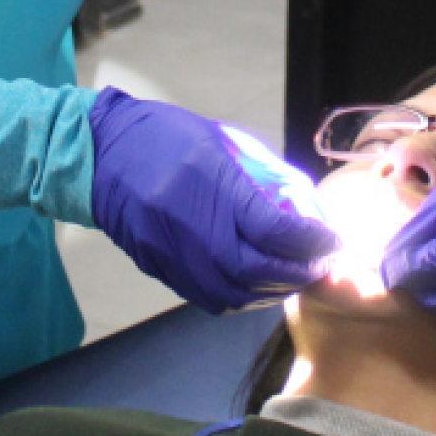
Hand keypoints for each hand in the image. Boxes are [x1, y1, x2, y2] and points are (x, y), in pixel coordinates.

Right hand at [89, 88, 338, 312]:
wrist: (104, 154)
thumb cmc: (168, 137)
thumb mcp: (223, 141)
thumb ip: (263, 176)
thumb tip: (303, 209)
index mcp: (211, 182)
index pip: (274, 230)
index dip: (312, 241)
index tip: (331, 240)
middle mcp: (192, 224)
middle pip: (258, 270)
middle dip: (299, 272)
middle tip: (319, 264)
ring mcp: (173, 252)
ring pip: (235, 294)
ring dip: (272, 291)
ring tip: (292, 277)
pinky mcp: (161, 269)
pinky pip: (209, 298)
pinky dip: (242, 298)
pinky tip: (257, 285)